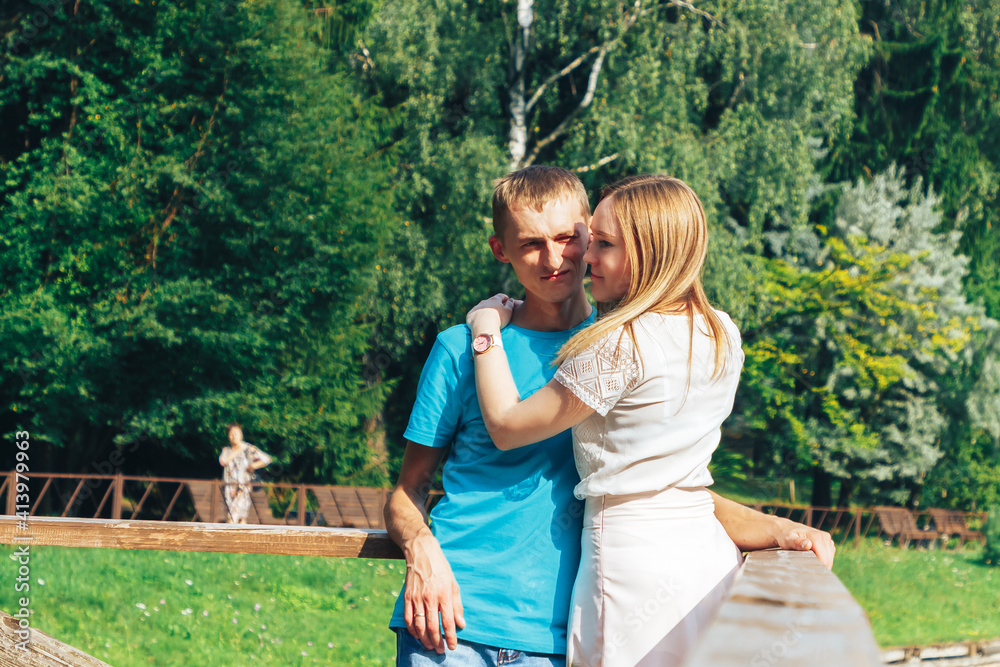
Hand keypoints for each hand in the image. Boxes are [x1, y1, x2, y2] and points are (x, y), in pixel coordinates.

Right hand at [403, 532, 465, 652]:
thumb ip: (457, 606)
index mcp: (444, 594)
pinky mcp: (407, 597)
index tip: (452, 646)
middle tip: (440, 651)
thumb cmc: (441, 568)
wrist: (422, 553)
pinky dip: (412, 630)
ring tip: (430, 646)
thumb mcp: (454, 584)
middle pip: (433, 627)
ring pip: (420, 625)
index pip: (448, 622)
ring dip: (425, 639)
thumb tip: (461, 624)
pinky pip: (408, 618)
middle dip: (437, 641)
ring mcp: (417, 598)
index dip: (450, 637)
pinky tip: (417, 635)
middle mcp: (430, 598)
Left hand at [466, 294, 518, 333]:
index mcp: (494, 300)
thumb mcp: (508, 312)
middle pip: (490, 301)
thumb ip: (510, 304)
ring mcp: (476, 307)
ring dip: (485, 310)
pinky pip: (474, 314)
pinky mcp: (470, 314)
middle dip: (494, 304)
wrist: (484, 327)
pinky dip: (477, 316)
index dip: (504, 298)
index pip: (500, 296)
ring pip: (481, 307)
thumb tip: (511, 300)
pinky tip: (479, 321)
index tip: (507, 300)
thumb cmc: (499, 319)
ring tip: (487, 316)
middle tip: (497, 310)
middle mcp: (485, 301)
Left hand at [775, 522, 835, 568]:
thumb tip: (808, 544)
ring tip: (807, 560)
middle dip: (819, 566)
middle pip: (828, 561)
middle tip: (805, 565)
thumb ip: (797, 543)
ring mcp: (828, 540)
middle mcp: (825, 537)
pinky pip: (829, 557)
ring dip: (820, 563)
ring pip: (830, 560)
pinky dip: (822, 560)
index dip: (817, 567)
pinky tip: (812, 557)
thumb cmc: (786, 536)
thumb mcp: (788, 540)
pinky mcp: (828, 543)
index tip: (806, 568)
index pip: (825, 560)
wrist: (787, 529)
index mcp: (817, 537)